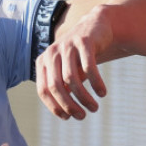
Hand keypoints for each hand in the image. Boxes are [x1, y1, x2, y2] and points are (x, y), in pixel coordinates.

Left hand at [34, 6, 112, 120]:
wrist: (96, 27)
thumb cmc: (79, 56)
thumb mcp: (66, 72)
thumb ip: (61, 89)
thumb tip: (64, 113)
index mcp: (43, 62)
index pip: (43, 90)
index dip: (54, 106)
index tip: (67, 117)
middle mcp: (51, 53)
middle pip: (56, 86)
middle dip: (69, 105)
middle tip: (82, 116)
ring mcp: (67, 46)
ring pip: (72, 79)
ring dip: (84, 97)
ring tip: (94, 108)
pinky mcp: (84, 41)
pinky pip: (89, 67)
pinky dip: (96, 83)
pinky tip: (102, 93)